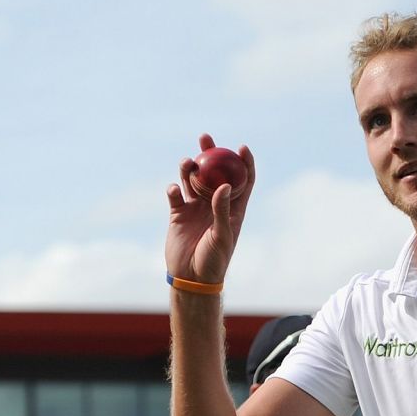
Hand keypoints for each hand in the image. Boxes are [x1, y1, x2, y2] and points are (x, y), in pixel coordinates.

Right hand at [164, 135, 255, 284]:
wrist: (192, 278)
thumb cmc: (214, 260)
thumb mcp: (222, 236)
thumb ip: (222, 210)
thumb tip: (226, 185)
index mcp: (233, 208)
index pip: (243, 180)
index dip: (244, 162)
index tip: (240, 147)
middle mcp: (215, 204)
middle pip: (215, 172)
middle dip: (210, 153)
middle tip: (205, 137)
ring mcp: (195, 207)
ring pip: (192, 179)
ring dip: (188, 167)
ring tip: (186, 162)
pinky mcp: (178, 214)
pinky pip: (175, 195)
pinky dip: (173, 189)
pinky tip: (173, 190)